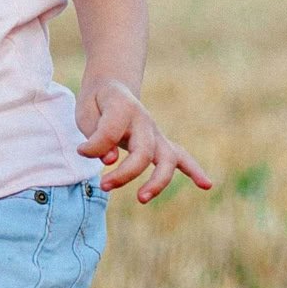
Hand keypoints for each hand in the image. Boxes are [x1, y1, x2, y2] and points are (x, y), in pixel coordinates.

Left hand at [76, 78, 213, 202]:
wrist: (111, 88)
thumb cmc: (96, 104)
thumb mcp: (85, 113)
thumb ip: (95, 136)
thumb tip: (110, 161)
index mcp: (122, 106)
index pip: (111, 132)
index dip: (94, 146)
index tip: (81, 151)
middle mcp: (144, 120)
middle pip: (143, 152)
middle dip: (125, 173)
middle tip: (104, 185)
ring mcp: (155, 132)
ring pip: (167, 158)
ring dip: (157, 181)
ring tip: (142, 199)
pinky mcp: (161, 143)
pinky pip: (181, 157)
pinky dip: (194, 170)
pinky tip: (206, 185)